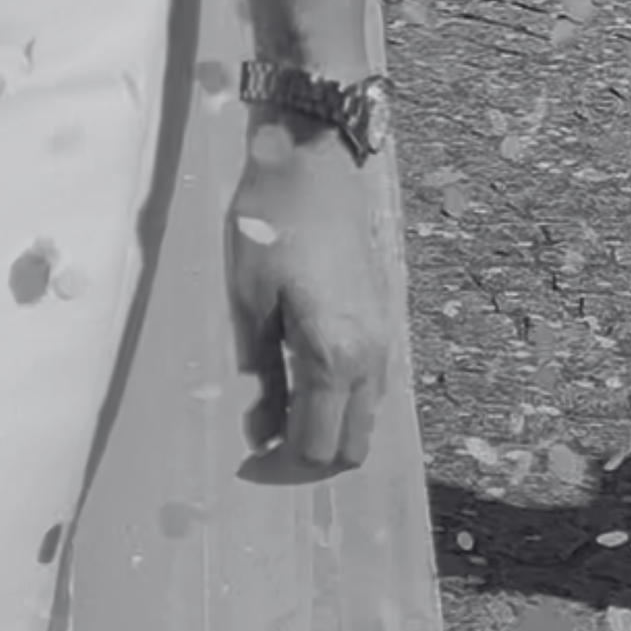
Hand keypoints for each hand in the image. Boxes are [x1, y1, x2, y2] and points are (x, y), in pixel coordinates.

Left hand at [227, 127, 394, 479]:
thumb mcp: (249, 302)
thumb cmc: (271, 224)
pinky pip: (370, 389)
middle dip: (309, 461)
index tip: (246, 461)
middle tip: (263, 450)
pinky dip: (341, 404)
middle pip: (353, 447)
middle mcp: (372, 358)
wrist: (314, 164)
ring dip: (328, 432)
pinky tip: (301, 383)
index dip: (281, 467)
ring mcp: (385, 340)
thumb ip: (259, 373)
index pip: (317, 447)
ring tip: (277, 416)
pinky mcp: (383, 323)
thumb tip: (259, 431)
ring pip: (366, 420)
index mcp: (336, 357)